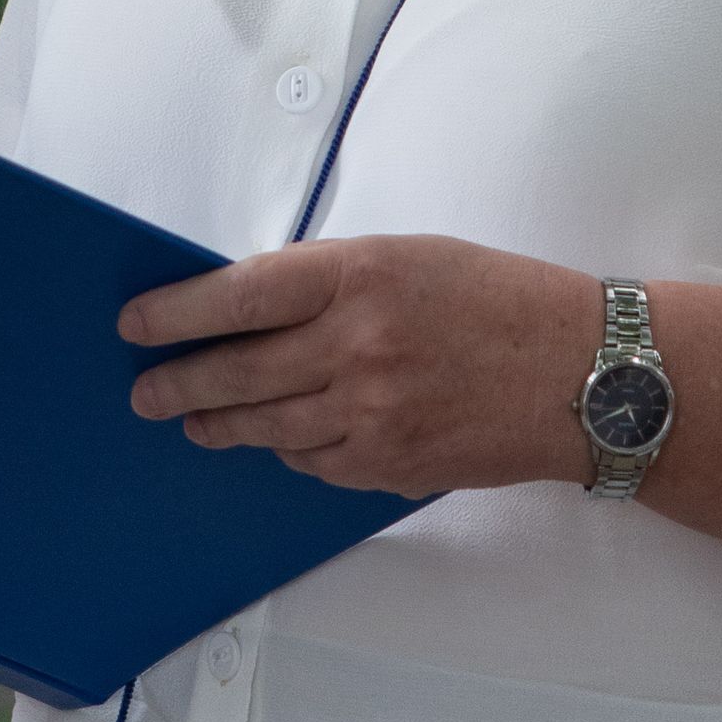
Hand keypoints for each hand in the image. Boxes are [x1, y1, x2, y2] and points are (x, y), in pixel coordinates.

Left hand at [120, 235, 594, 499]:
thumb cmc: (500, 302)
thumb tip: (251, 307)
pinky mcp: (389, 463)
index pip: (238, 296)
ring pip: (266, 425)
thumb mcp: (410, 258)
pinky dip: (288, 450)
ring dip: (220, 424)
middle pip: (237, 371)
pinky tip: (276, 440)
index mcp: (360, 274)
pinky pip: (312, 462)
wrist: (584, 374)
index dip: (175, 313)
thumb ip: (331, 281)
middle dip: (179, 382)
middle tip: (146, 390)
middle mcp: (358, 344)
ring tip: (194, 420)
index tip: (137, 323)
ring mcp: (372, 411)